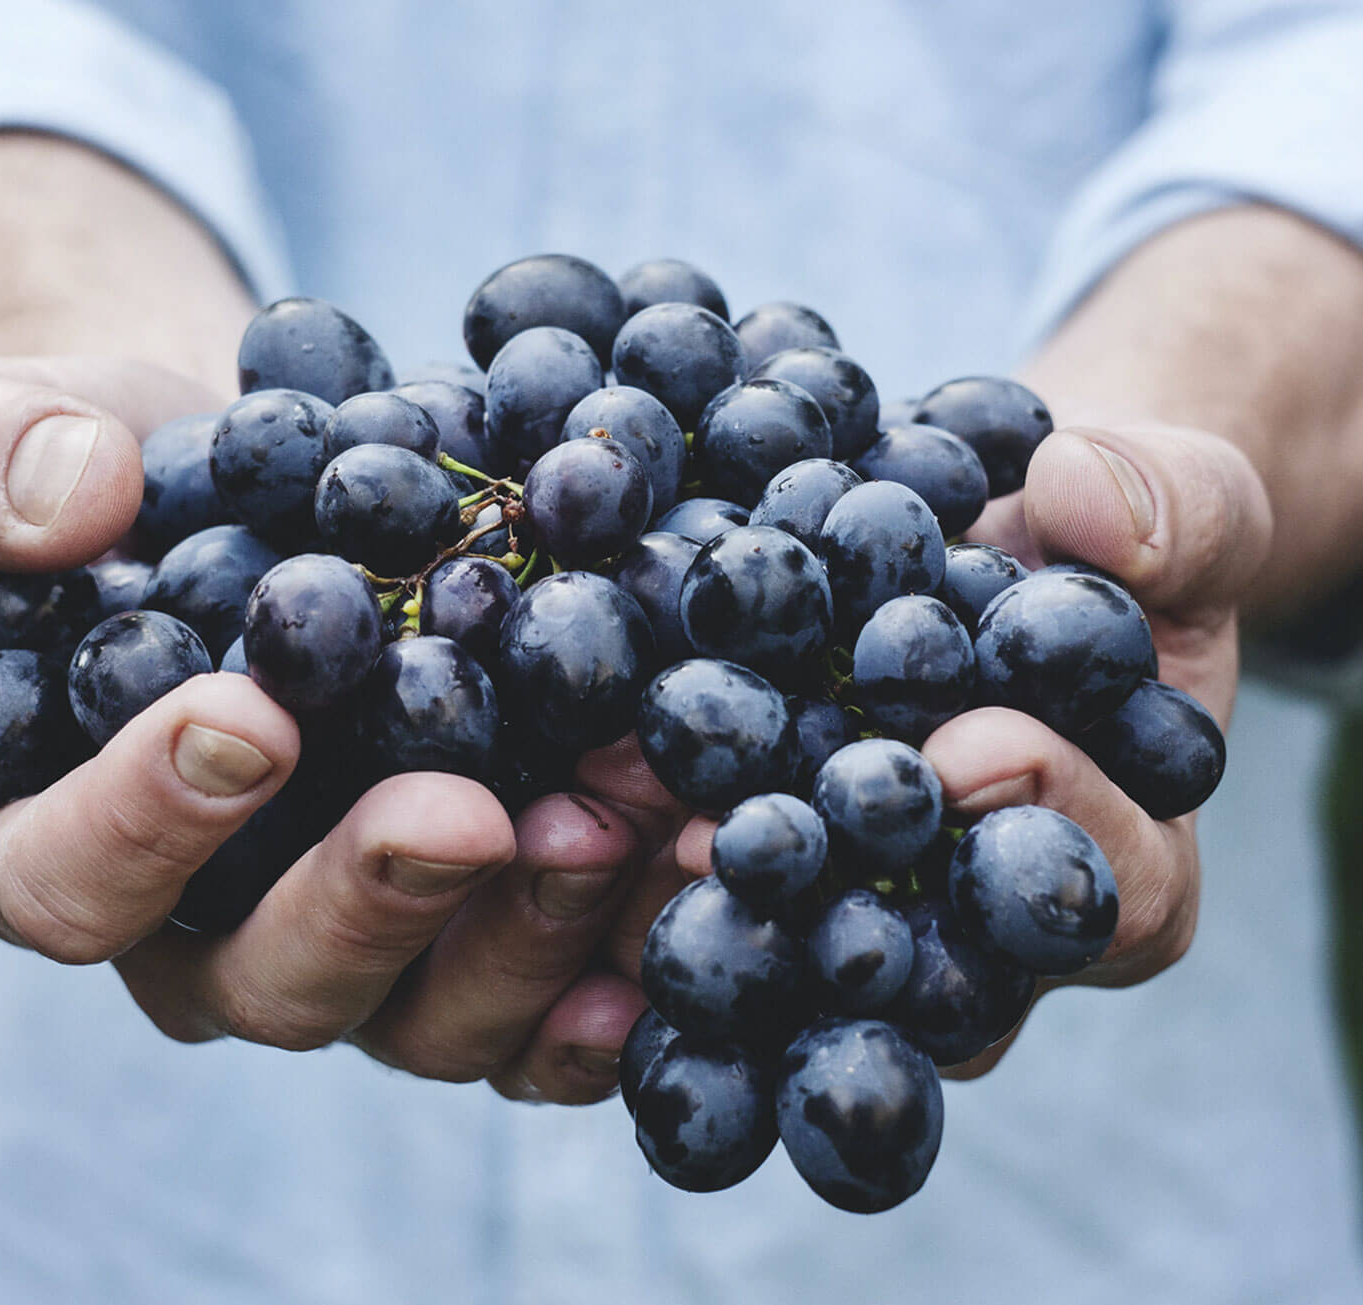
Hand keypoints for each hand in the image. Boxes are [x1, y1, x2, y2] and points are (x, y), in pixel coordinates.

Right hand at [0, 354, 660, 1101]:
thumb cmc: (112, 478)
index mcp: (60, 842)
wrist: (264, 490)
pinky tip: (697, 891)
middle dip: (374, 901)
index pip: (66, 881)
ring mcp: (359, 954)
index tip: (248, 717)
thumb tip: (69, 497)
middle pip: (271, 981)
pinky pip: (548, 1006)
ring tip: (626, 818)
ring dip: (533, 931)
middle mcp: (208, 936)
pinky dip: (623, 964)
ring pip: (431, 1013)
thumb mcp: (0, 430)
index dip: (142, 823)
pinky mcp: (477, 940)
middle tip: (467, 812)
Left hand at [662, 421, 1271, 1076]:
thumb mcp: (1183, 505)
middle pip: (927, 961)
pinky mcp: (764, 873)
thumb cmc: (1111, 543)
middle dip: (838, 894)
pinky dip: (633, 848)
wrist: (1001, 544)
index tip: (969, 747)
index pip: (1112, 890)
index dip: (1051, 822)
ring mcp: (867, 913)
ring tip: (626, 825)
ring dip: (707, 896)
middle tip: (746, 835)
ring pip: (795, 949)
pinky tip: (565, 800)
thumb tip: (1084, 501)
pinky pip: (706, 889)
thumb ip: (1175, 509)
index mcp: (1127, 868)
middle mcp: (986, 932)